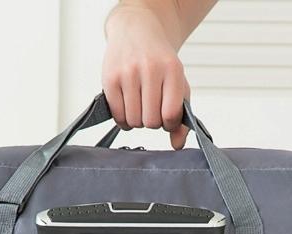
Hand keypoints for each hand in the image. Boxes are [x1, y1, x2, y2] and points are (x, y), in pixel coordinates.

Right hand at [102, 4, 189, 149]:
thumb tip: (178, 145)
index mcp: (172, 69)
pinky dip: (123, 119)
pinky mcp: (110, 79)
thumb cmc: (160, 62)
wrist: (136, 30)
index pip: (170, 115)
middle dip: (152, 122)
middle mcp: (150, 69)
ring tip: (139, 107)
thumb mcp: (177, 83)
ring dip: (137, 121)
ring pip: (134, 121)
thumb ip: (182, 115)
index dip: (169, 123)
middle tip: (151, 109)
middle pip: (151, 121)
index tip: (167, 116)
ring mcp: (128, 73)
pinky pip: (118, 116)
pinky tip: (127, 107)